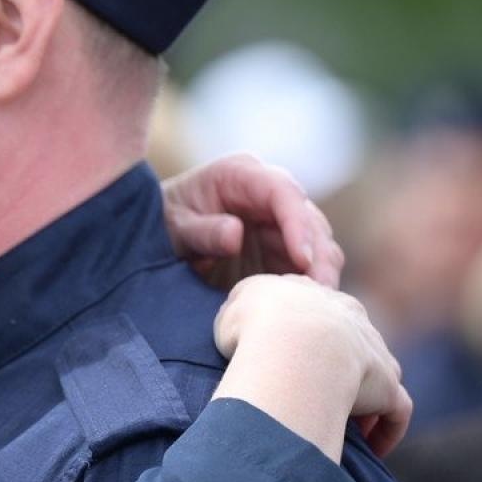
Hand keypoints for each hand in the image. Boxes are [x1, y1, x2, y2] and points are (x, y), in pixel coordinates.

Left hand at [162, 154, 345, 290]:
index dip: (298, 224)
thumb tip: (236, 234)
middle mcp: (268, 191)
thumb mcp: (174, 226)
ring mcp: (280, 218)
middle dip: (319, 257)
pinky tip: (307, 308)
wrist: (160, 231)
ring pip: (318, 243)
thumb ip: (203, 230)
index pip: (282, 191)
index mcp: (241, 174)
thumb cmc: (164, 221)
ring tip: (317, 307)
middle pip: (310, 220)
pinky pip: (308, 265)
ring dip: (321, 274)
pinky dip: (310, 285)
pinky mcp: (284, 244)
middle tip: (320, 293)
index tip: (304, 259)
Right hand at [213, 275, 411, 460]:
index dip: (308, 335)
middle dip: (339, 363)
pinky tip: (370, 447)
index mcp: (319, 296)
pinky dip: (386, 429)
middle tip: (312, 390)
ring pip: (376, 373)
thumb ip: (249, 303)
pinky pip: (396, 410)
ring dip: (363, 397)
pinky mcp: (387, 386)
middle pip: (352, 340)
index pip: (320, 312)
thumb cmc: (256, 324)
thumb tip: (248, 314)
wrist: (292, 346)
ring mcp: (375, 352)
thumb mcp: (240, 300)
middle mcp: (353, 320)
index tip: (291, 357)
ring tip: (341, 423)